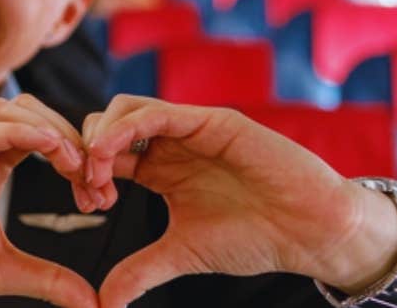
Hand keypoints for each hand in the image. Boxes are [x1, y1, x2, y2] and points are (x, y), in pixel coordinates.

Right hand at [0, 95, 98, 307]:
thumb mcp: (4, 271)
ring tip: (76, 162)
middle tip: (94, 176)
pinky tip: (48, 147)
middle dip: (68, 134)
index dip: (74, 152)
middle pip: (27, 111)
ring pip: (5, 110)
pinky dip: (19, 131)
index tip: (99, 192)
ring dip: (49, 127)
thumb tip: (92, 300)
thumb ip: (48, 278)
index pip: (37, 133)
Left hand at [78, 95, 395, 307]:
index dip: (85, 174)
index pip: (105, 154)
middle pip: (105, 124)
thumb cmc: (256, 238)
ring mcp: (188, 127)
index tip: (86, 205)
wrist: (311, 233)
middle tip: (90, 192)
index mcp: (159, 167)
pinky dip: (124, 129)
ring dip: (100, 138)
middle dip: (86, 153)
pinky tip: (113, 157)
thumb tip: (106, 301)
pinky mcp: (209, 121)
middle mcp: (169, 142)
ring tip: (99, 176)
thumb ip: (142, 270)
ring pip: (123, 109)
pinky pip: (155, 112)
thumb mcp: (183, 253)